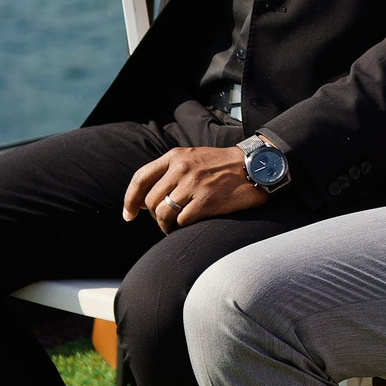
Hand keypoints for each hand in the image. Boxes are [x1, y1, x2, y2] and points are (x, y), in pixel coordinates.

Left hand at [122, 145, 266, 231]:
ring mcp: (195, 184)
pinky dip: (181, 229)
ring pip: (163, 214)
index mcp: (176, 156)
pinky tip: (189, 227)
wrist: (257, 167)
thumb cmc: (224, 167)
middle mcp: (182, 168)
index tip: (128, 215)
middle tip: (166, 221)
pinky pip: (182, 222)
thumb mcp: (194, 159)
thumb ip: (170, 173)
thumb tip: (143, 203)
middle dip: (154, 216)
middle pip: (151, 201)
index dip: (130, 199)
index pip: (141, 178)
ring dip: (166, 226)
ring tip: (176, 227)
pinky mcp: (207, 201)